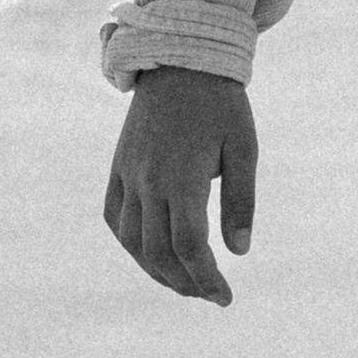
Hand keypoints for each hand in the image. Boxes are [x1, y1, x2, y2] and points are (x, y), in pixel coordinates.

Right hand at [104, 67, 256, 302]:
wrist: (181, 60)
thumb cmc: (222, 105)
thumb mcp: (243, 150)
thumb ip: (240, 202)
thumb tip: (239, 251)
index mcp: (182, 177)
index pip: (190, 246)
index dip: (206, 278)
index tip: (224, 297)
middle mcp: (148, 180)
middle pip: (159, 252)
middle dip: (185, 282)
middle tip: (209, 294)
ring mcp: (128, 174)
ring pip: (131, 241)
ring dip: (156, 270)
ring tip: (183, 282)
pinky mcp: (118, 167)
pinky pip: (114, 216)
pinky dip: (130, 243)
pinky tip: (150, 254)